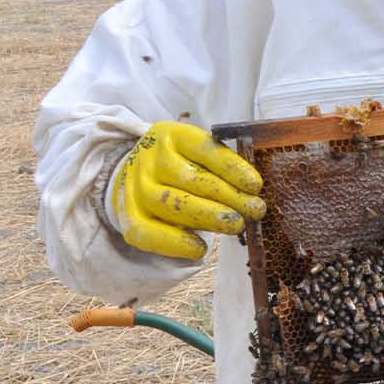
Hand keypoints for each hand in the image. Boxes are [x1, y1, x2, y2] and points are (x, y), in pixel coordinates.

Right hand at [112, 122, 265, 259]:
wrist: (135, 174)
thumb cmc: (182, 164)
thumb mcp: (199, 153)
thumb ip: (222, 167)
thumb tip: (253, 192)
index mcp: (172, 135)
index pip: (205, 148)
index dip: (232, 168)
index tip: (256, 186)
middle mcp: (150, 158)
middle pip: (189, 178)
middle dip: (228, 196)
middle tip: (254, 210)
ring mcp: (135, 185)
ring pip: (171, 203)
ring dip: (207, 217)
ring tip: (236, 225)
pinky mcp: (128, 214)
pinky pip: (146, 232)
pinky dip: (175, 243)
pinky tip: (200, 249)